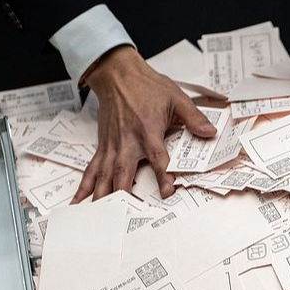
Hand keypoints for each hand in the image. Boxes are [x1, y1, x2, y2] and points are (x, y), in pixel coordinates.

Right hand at [72, 45, 215, 201]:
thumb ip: (193, 118)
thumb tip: (210, 133)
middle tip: (124, 214)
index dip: (163, 176)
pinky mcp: (103, 145)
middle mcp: (127, 140)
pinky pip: (92, 168)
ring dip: (102, 196)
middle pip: (124, 172)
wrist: (118, 74)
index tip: (168, 192)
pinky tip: (79, 200)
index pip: (157, 157)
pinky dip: (85, 185)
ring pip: (105, 174)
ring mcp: (112, 145)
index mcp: (148, 130)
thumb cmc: (147, 86)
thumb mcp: (176, 98)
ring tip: (100, 216)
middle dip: (124, 194)